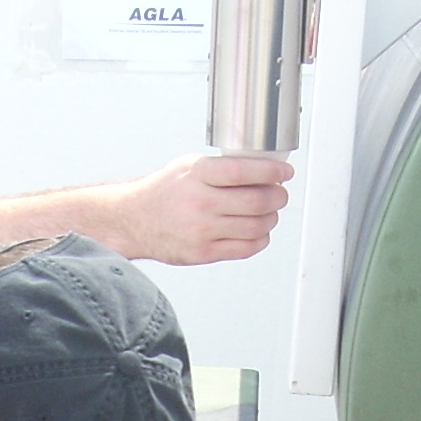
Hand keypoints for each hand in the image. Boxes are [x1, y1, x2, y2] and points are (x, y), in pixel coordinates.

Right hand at [109, 154, 293, 264]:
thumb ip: (221, 167)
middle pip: (256, 201)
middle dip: (278, 197)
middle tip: (280, 194)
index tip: (285, 173)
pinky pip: (246, 248)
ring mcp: (202, 230)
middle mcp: (200, 203)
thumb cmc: (164, 191)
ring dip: (272, 218)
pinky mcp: (203, 253)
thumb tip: (262, 169)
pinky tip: (258, 231)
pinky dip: (260, 239)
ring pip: (256, 226)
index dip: (271, 172)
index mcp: (197, 175)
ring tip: (270, 212)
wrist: (135, 220)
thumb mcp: (188, 167)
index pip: (243, 171)